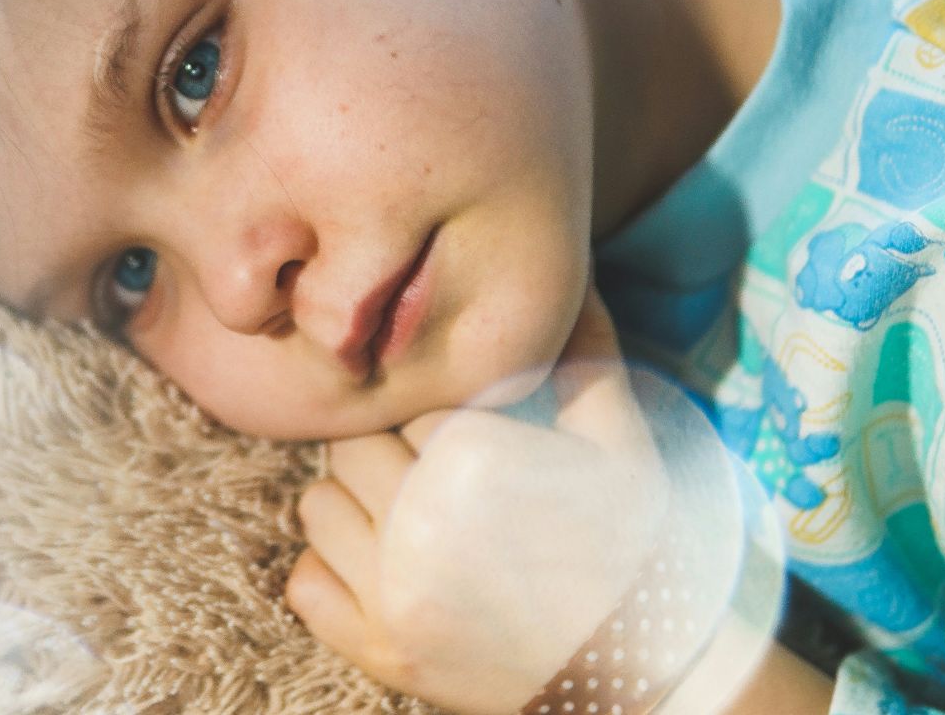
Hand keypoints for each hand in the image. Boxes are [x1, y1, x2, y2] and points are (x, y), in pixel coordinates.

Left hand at [286, 288, 671, 714]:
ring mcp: (393, 595)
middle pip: (350, 446)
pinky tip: (390, 571)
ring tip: (417, 524)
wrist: (640, 671)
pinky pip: (304, 583)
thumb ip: (587, 353)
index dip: (433, 413)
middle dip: (388, 454)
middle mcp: (422, 526)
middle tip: (438, 479)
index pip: (404, 399)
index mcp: (477, 462)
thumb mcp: (623, 446)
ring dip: (357, 508)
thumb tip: (573, 274)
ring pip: (318, 505)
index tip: (462, 436)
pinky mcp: (378, 652)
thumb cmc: (633, 548)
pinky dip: (335, 575)